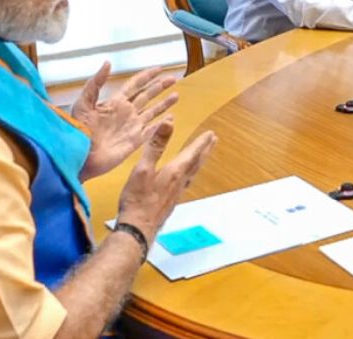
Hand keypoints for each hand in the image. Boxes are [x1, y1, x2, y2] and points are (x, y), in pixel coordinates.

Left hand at [74, 62, 178, 180]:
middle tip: (173, 78)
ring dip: (164, 103)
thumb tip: (108, 63)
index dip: (147, 75)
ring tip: (176, 95)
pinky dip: (162, 125)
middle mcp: (126, 112)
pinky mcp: (135, 141)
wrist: (79, 157)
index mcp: (115, 102)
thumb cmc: (78, 130)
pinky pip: (152, 131)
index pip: (135, 84)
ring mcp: (132, 127)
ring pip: (152, 111)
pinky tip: (170, 118)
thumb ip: (95, 83)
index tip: (159, 68)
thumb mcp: (83, 103)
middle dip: (160, 87)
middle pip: (147, 95)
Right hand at [117, 122, 216, 240]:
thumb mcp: (143, 168)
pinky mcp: (171, 202)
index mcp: (174, 172)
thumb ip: (156, 146)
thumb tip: (169, 123)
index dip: (201, 142)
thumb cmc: (138, 200)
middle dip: (205, 150)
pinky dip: (190, 174)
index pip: (191, 153)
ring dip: (199, 161)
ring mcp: (176, 193)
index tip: (211, 134)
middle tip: (214, 141)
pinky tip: (185, 178)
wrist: (138, 230)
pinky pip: (186, 182)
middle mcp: (179, 182)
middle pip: (196, 163)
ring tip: (203, 155)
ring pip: (192, 173)